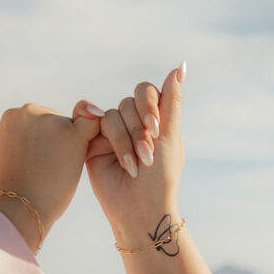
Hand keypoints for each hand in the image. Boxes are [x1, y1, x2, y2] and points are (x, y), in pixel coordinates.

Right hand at [0, 100, 101, 247]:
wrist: (20, 207)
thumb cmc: (17, 189)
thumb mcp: (13, 153)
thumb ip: (27, 136)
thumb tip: (50, 133)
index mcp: (13, 114)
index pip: (38, 119)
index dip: (44, 139)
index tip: (39, 158)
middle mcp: (30, 110)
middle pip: (57, 120)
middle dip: (57, 140)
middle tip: (47, 168)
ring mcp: (51, 119)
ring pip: (72, 126)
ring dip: (71, 145)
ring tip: (55, 171)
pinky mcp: (71, 133)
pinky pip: (93, 124)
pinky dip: (95, 135)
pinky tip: (87, 153)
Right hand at [87, 64, 185, 244]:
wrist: (139, 207)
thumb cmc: (161, 176)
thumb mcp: (170, 136)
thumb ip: (172, 101)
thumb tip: (180, 66)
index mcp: (154, 118)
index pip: (148, 91)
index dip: (150, 104)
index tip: (157, 129)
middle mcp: (132, 122)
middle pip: (130, 101)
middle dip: (140, 129)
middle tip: (148, 155)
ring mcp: (112, 131)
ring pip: (113, 113)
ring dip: (126, 140)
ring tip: (135, 164)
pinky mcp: (93, 142)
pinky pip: (94, 122)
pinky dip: (110, 139)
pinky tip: (116, 157)